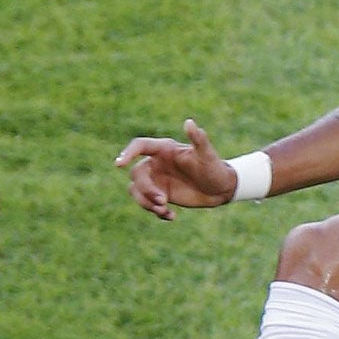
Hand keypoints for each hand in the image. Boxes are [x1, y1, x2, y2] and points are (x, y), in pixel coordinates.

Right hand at [115, 121, 238, 220]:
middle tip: (163, 201)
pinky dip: (156, 212)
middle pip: (136, 175)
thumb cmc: (214, 167)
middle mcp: (156, 163)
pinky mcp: (160, 195)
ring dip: (146, 203)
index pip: (139, 146)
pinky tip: (171, 217)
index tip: (119, 164)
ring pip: (136, 190)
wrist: (220, 188)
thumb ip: (198, 139)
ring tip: (165, 211)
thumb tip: (189, 122)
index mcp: (164, 149)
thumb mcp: (207, 155)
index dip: (127, 153)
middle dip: (146, 190)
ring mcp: (156, 180)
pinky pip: (147, 204)